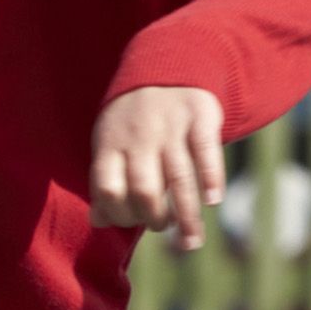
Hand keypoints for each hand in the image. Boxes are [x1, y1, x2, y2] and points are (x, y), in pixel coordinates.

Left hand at [87, 84, 228, 249]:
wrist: (168, 66)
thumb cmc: (135, 119)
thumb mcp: (111, 142)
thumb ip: (106, 180)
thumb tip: (97, 221)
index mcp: (111, 143)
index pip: (108, 189)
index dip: (118, 214)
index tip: (133, 222)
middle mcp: (140, 136)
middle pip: (143, 189)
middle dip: (153, 218)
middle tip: (163, 226)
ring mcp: (171, 126)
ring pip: (178, 178)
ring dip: (187, 216)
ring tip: (191, 242)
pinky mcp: (200, 116)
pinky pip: (206, 151)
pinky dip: (211, 178)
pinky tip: (213, 201)